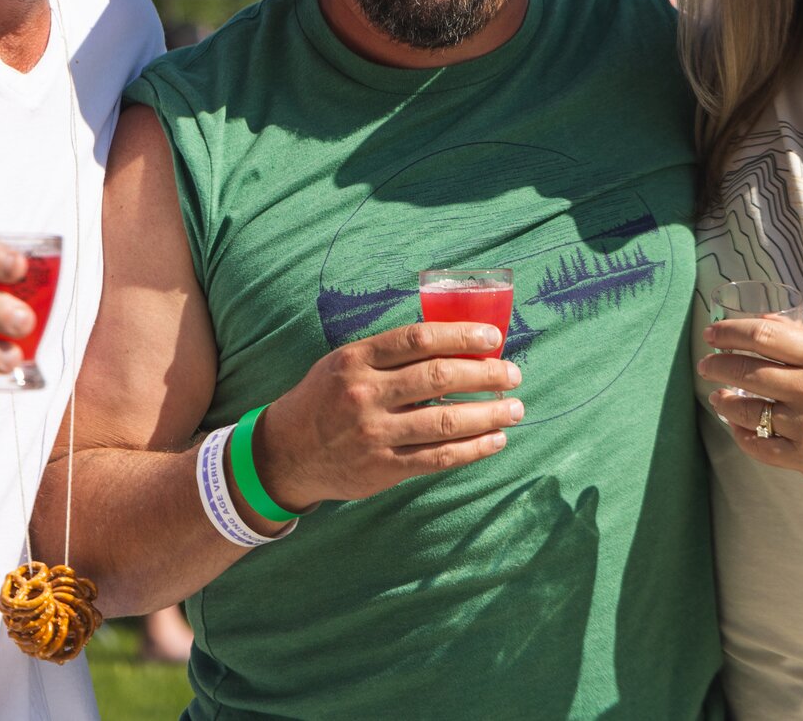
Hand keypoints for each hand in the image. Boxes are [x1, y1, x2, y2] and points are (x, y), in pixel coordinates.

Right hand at [254, 322, 524, 511]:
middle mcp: (365, 393)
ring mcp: (374, 433)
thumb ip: (390, 354)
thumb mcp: (346, 363)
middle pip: (438, 377)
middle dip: (485, 375)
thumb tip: (454, 343)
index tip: (493, 336)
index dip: (461, 335)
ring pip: (445, 421)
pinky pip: (438, 458)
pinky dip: (472, 449)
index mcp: (357, 358)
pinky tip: (495, 441)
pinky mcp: (383, 467)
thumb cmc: (327, 398)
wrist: (287, 452)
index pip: (418, 339)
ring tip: (515, 409)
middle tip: (513, 374)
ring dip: (488, 415)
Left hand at [697, 315, 802, 493]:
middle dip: (717, 365)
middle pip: (745, 372)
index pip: (762, 337)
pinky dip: (742, 435)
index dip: (729, 333)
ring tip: (718, 396)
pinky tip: (738, 427)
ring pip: (745, 410)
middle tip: (705, 363)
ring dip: (723, 401)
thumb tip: (763, 321)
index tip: (712, 334)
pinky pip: (758, 446)